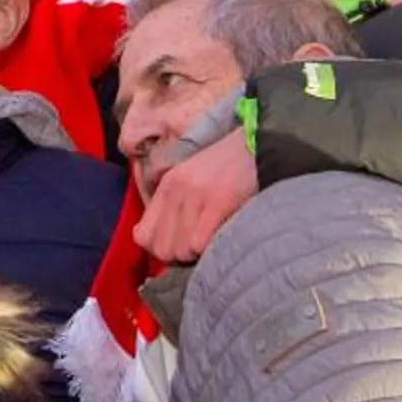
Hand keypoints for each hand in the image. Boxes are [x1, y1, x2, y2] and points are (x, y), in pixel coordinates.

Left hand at [133, 135, 257, 263]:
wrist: (258, 145)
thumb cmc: (230, 169)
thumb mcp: (193, 182)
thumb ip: (177, 208)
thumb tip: (167, 246)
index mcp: (167, 186)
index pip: (142, 235)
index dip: (161, 248)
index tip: (181, 247)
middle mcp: (175, 191)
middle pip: (161, 248)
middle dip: (180, 256)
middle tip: (201, 248)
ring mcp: (194, 195)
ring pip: (180, 250)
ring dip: (197, 255)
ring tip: (213, 242)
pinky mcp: (217, 201)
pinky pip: (198, 243)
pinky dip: (209, 250)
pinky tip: (221, 240)